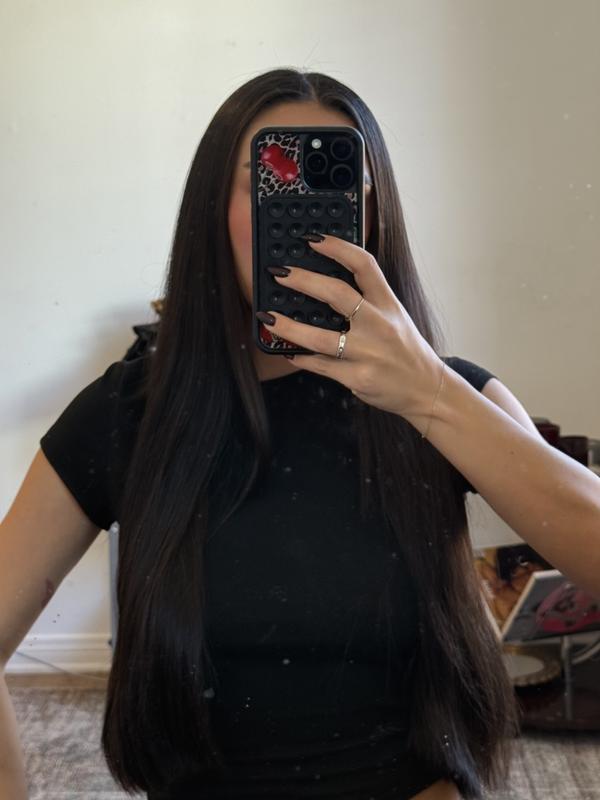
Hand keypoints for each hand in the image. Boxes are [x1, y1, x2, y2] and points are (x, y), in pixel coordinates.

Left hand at [256, 234, 443, 419]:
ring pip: (319, 338)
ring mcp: (368, 353)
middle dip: (303, 280)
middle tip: (279, 273)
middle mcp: (379, 325)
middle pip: (337, 294)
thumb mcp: (394, 317)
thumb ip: (368, 300)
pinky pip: (321, 365)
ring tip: (268, 318)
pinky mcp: (358, 378)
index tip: (312, 239)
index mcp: (388, 304)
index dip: (337, 248)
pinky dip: (301, 358)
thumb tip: (326, 285)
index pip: (364, 265)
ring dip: (289, 327)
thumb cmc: (406, 350)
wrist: (427, 389)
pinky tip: (287, 352)